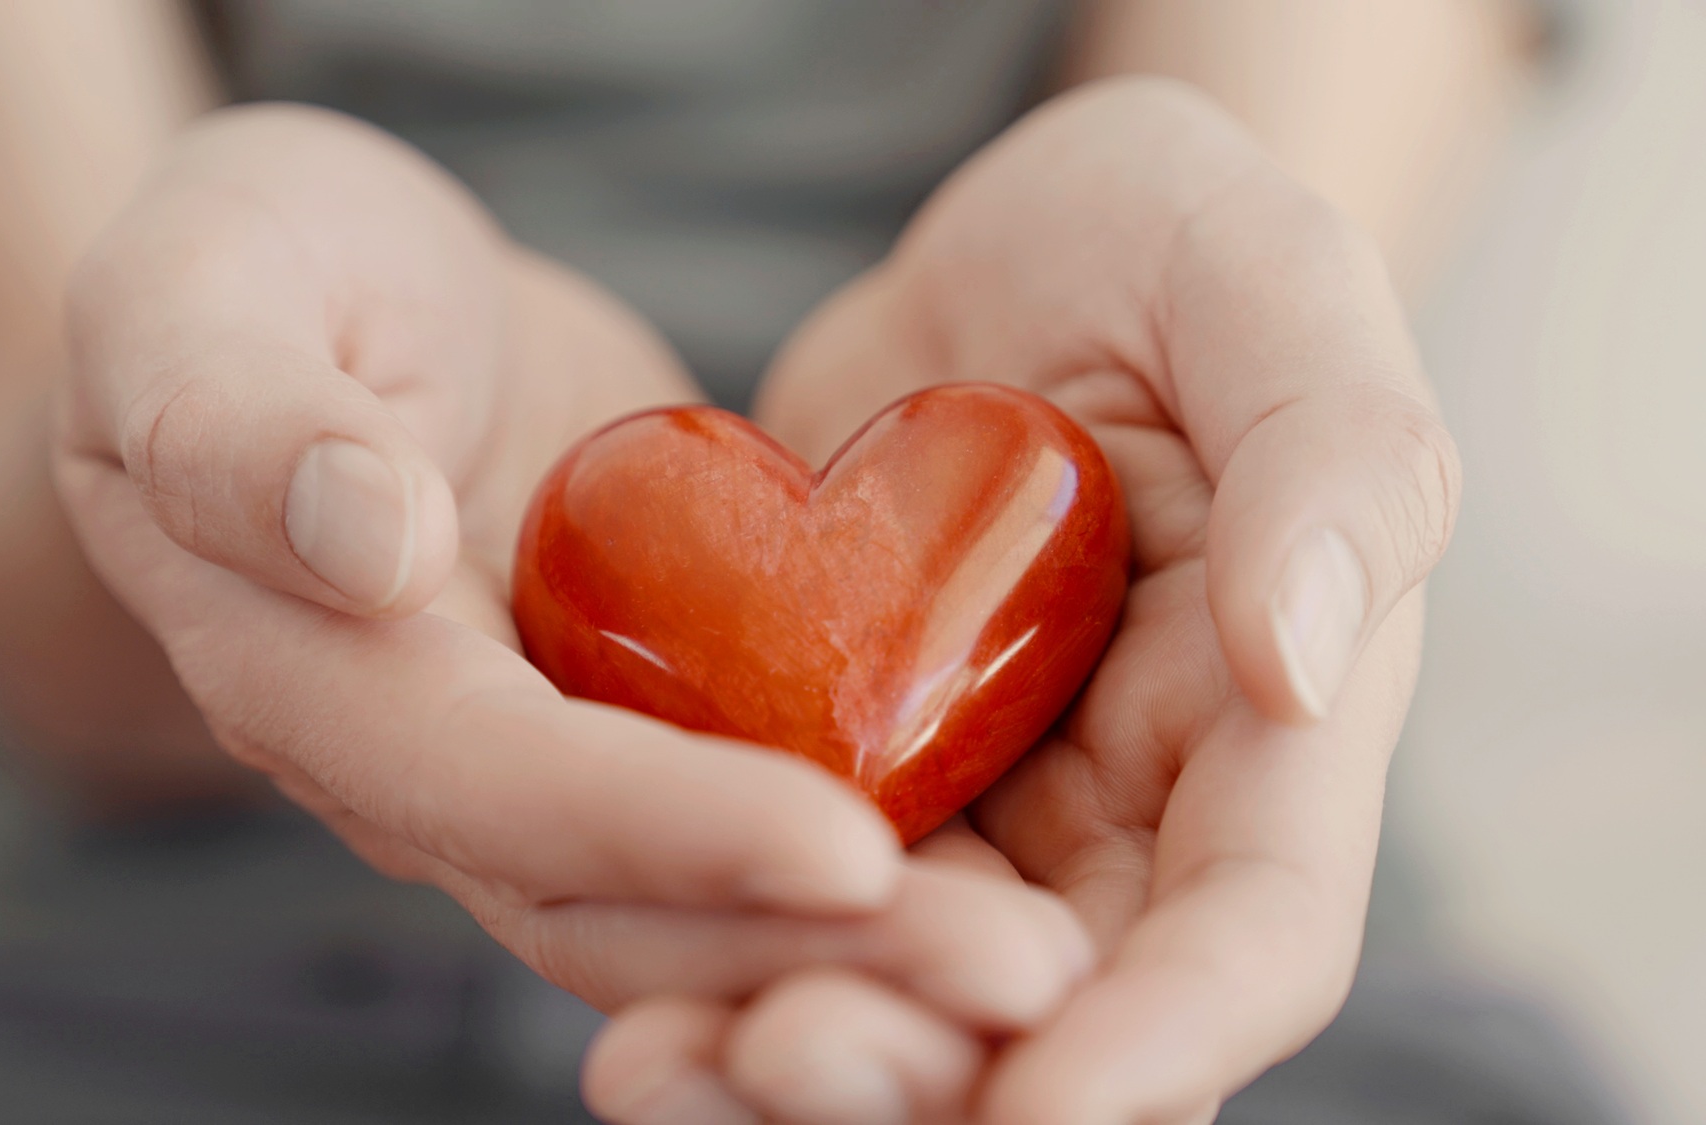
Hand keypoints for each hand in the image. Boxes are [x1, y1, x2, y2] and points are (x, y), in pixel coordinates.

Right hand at [53, 105, 1092, 1054]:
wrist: (319, 304)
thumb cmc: (243, 274)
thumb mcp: (198, 299)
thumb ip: (243, 426)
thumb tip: (365, 543)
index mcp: (318, 678)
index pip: (497, 788)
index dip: (665, 833)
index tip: (852, 855)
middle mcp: (429, 768)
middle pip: (618, 904)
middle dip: (814, 951)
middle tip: (1026, 973)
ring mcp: (535, 757)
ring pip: (696, 904)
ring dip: (867, 950)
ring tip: (1044, 964)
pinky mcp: (629, 718)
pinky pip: (745, 819)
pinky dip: (863, 877)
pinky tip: (1006, 882)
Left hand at [584, 77, 1459, 1124]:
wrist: (1000, 248)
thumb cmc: (1157, 238)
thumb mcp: (1260, 277)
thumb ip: (1332, 449)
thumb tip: (1304, 660)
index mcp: (1270, 720)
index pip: (1250, 934)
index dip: (1161, 1041)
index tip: (1041, 1112)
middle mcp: (1132, 806)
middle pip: (1058, 1018)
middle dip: (935, 1076)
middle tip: (781, 1058)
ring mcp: (985, 805)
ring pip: (914, 1000)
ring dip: (797, 1055)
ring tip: (659, 1068)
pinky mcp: (848, 773)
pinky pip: (788, 907)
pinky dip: (715, 965)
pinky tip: (624, 1004)